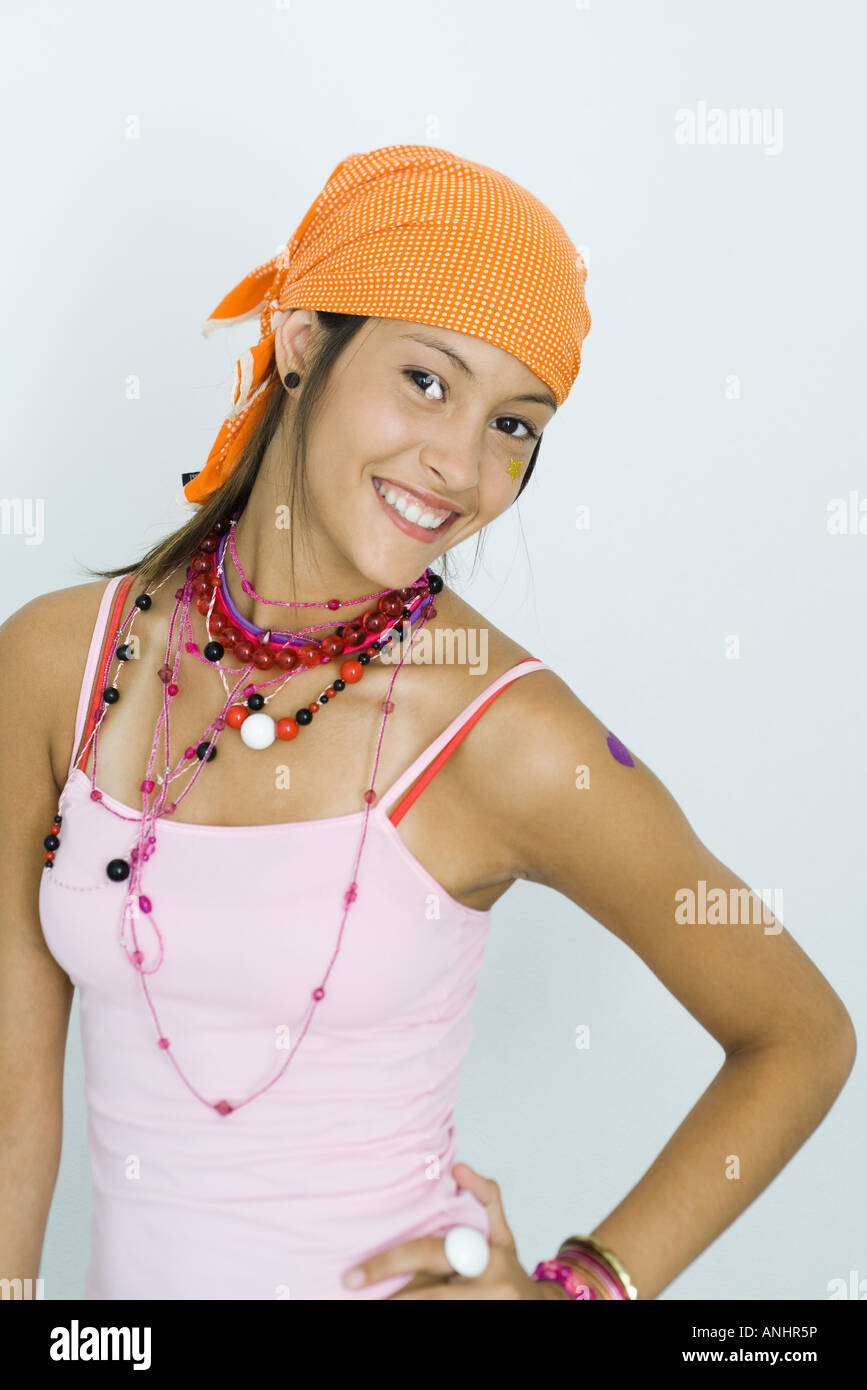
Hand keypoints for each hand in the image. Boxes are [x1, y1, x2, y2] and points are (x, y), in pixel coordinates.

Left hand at [340, 1161, 568, 1298]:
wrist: (541, 1307)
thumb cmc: (507, 1266)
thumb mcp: (502, 1232)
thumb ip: (484, 1198)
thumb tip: (459, 1167)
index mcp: (489, 1255)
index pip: (430, 1255)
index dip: (390, 1263)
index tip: (352, 1276)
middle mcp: (490, 1286)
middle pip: (429, 1296)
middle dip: (390, 1291)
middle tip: (352, 1288)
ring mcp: (489, 1305)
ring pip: (437, 1304)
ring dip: (404, 1302)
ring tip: (372, 1301)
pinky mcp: (487, 1320)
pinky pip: (446, 1315)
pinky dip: (424, 1313)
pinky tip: (396, 1303)